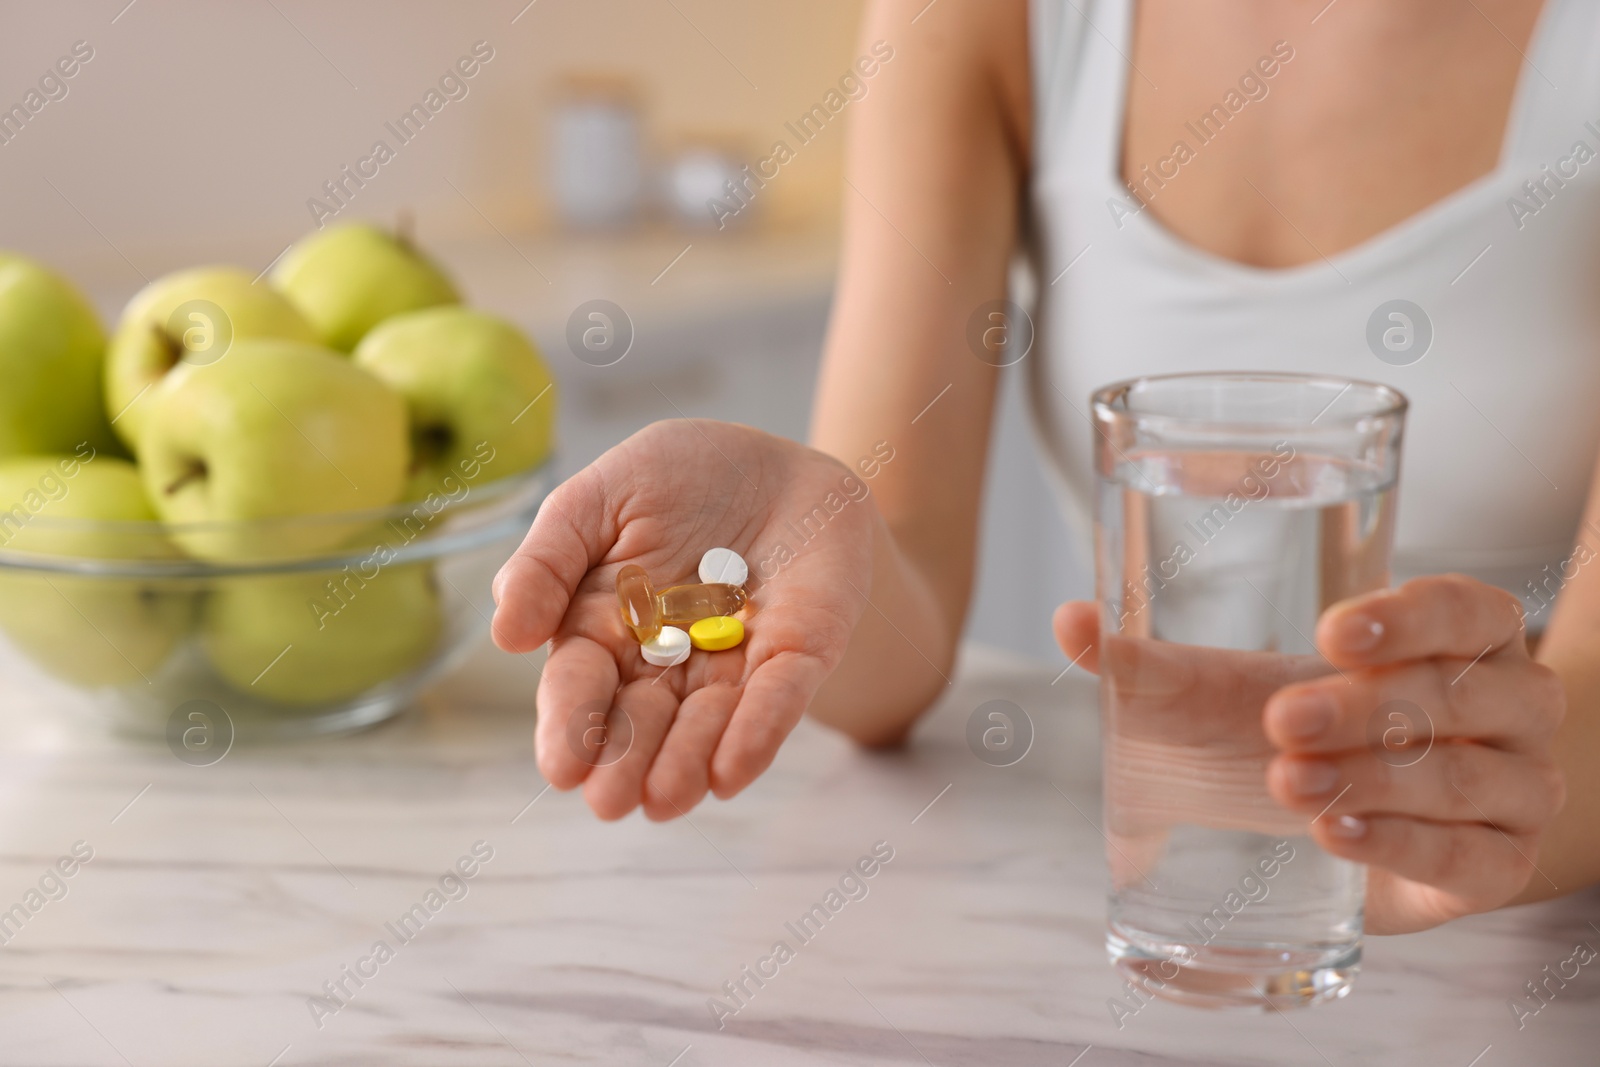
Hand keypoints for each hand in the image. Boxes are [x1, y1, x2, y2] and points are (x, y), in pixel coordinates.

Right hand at [491, 420, 875, 820]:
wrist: (778, 463)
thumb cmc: (677, 479)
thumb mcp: (596, 499)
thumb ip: (547, 560)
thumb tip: (504, 635)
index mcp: (604, 629)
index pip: (580, 685)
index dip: (570, 726)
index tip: (562, 768)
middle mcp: (667, 662)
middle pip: (640, 722)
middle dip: (626, 763)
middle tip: (611, 802)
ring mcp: (733, 663)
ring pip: (706, 724)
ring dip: (685, 763)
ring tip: (666, 800)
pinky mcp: (797, 654)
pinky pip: (777, 697)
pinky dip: (756, 733)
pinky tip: (731, 773)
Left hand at [1054, 574, 1566, 934]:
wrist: (1380, 831)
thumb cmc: (1309, 733)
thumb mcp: (1227, 693)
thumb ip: (1152, 663)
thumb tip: (1069, 620)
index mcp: (1469, 635)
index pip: (1465, 609)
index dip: (1408, 617)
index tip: (1332, 631)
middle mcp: (1514, 704)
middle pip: (1454, 696)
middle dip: (1362, 709)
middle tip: (1279, 722)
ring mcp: (1520, 790)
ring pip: (1458, 779)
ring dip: (1370, 781)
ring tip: (1289, 784)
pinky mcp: (1498, 868)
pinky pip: (1461, 857)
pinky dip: (1397, 846)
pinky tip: (1334, 837)